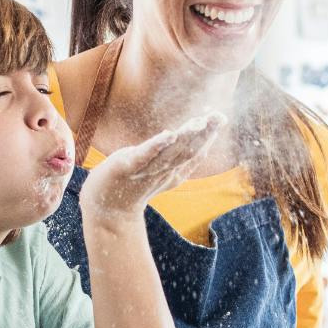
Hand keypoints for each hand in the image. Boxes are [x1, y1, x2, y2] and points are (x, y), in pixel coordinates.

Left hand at [79, 113, 224, 220]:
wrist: (106, 211)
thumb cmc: (130, 187)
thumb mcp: (157, 171)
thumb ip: (175, 158)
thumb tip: (190, 140)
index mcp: (172, 172)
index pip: (195, 152)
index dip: (209, 135)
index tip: (221, 118)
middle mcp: (163, 172)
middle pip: (187, 150)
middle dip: (204, 132)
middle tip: (219, 116)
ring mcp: (145, 171)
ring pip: (170, 153)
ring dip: (186, 137)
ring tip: (199, 122)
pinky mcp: (126, 168)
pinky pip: (144, 156)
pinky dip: (157, 146)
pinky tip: (169, 134)